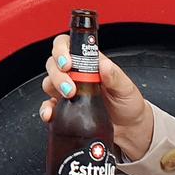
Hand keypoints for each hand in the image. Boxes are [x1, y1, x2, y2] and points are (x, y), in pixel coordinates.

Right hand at [38, 35, 154, 158]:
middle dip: (58, 73)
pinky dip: (45, 109)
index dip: (61, 50)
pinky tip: (50, 113)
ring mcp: (68, 91)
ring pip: (48, 81)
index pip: (67, 45)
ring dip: (53, 87)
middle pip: (53, 63)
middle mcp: (76, 75)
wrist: (129, 128)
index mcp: (89, 63)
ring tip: (68, 97)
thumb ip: (115, 76)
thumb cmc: (127, 103)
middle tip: (70, 86)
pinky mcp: (64, 109)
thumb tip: (104, 65)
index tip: (67, 63)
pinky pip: (48, 105)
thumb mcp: (126, 87)